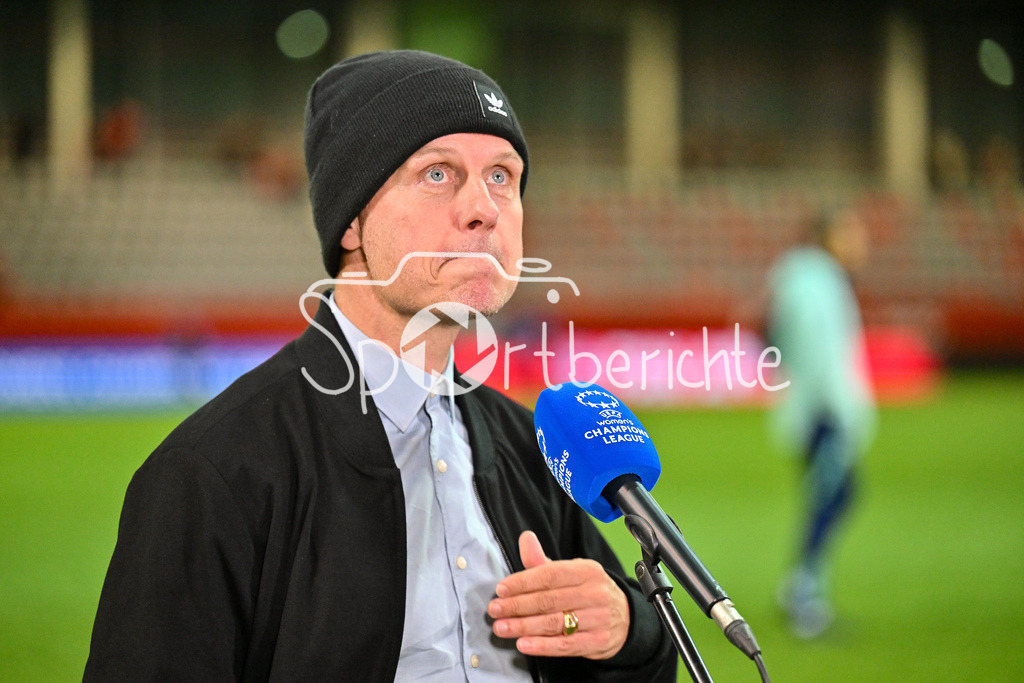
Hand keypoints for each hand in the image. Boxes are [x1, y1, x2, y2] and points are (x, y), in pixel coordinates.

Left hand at [487, 530, 628, 659]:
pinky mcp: (597, 641)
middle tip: (495, 610)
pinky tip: (523, 644)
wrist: (625, 619)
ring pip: (554, 623)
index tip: (501, 590)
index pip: (550, 575)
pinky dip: (542, 646)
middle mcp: (594, 593)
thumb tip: (525, 538)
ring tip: (502, 627)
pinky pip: (565, 645)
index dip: (523, 582)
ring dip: (523, 626)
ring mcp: (598, 618)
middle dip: (517, 605)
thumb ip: (543, 562)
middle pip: (549, 600)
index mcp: (587, 570)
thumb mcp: (571, 572)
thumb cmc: (588, 592)